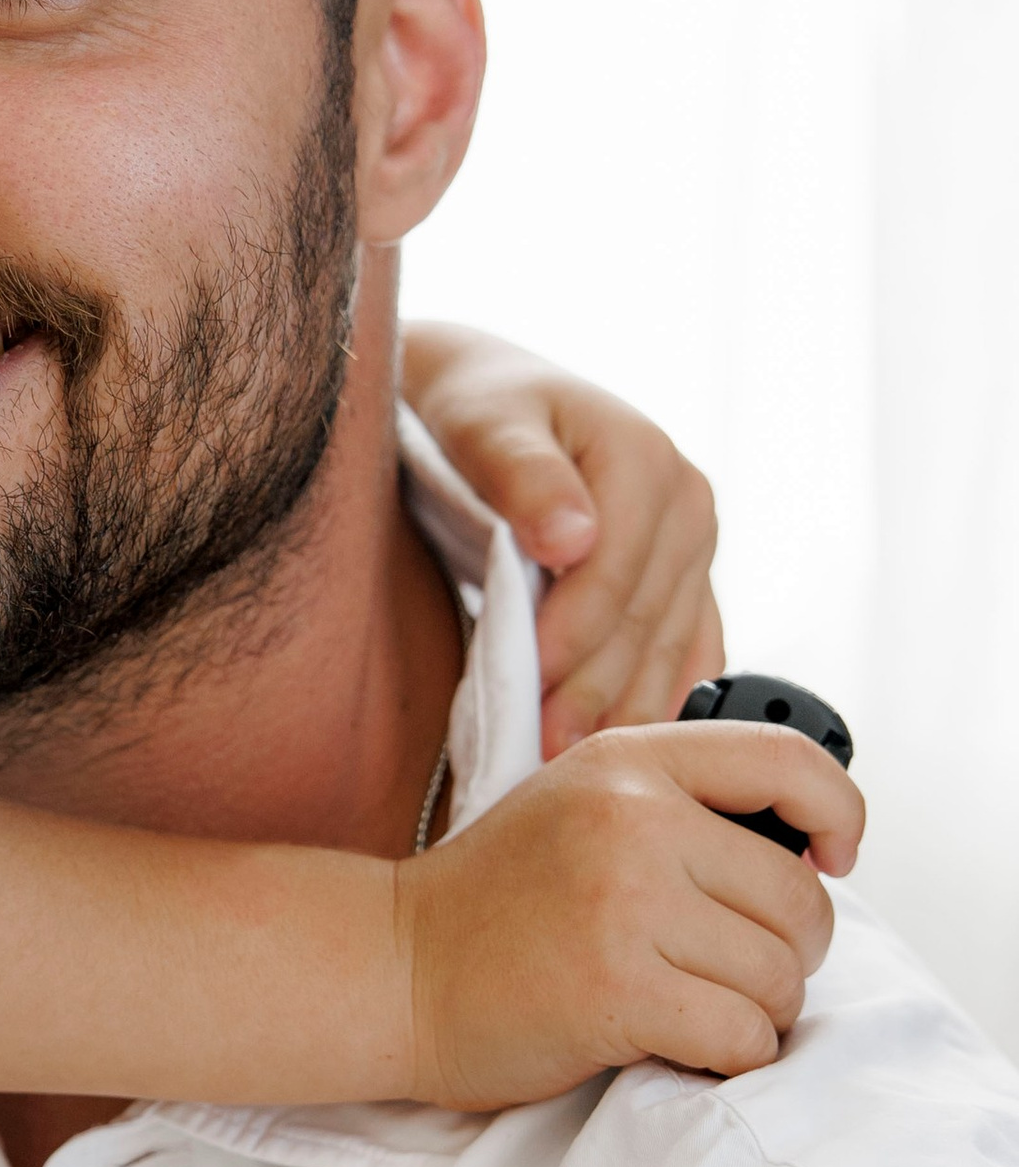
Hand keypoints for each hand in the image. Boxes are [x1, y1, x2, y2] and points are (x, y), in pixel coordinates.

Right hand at [398, 719, 862, 1101]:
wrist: (390, 970)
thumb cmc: (496, 905)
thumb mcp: (580, 808)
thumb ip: (679, 808)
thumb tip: (810, 854)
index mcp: (628, 762)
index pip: (789, 764)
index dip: (840, 816)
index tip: (835, 859)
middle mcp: (631, 820)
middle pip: (799, 899)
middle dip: (788, 953)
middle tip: (733, 973)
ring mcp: (623, 905)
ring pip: (778, 977)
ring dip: (756, 1013)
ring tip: (694, 1010)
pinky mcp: (616, 991)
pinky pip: (741, 1037)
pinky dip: (730, 1058)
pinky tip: (681, 1048)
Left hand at [401, 324, 722, 746]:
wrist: (489, 400)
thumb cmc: (473, 410)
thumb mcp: (482, 424)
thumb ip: (524, 475)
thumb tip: (573, 536)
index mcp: (645, 460)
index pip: (616, 573)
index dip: (574, 639)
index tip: (532, 694)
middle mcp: (687, 503)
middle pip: (644, 620)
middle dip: (596, 691)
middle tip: (548, 757)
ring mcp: (693, 549)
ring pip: (670, 648)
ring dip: (628, 712)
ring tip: (576, 767)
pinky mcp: (686, 584)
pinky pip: (687, 655)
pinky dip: (656, 702)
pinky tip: (625, 748)